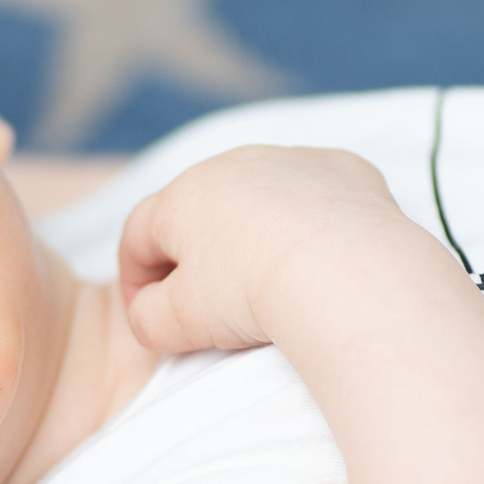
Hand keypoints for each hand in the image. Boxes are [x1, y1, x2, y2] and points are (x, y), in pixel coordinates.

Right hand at [116, 146, 401, 353]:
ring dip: (257, 236)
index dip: (135, 281)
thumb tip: (146, 312)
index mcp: (183, 195)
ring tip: (272, 284)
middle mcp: (235, 164)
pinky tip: (322, 260)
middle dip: (198, 255)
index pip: (139, 234)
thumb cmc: (251, 295)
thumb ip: (145, 319)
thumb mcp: (177, 323)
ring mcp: (294, 160)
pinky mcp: (345, 169)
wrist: (347, 275)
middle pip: (201, 211)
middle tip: (210, 306)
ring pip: (262, 199)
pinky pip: (319, 196)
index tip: (151, 316)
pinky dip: (314, 224)